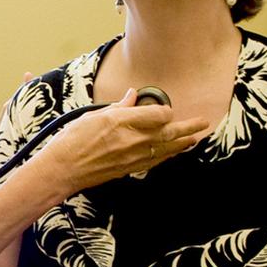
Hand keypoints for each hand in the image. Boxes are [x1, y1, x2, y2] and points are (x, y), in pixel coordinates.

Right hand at [31, 88, 207, 196]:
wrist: (64, 168)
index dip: (165, 110)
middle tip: (202, 122)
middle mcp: (133, 139)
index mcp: (123, 121)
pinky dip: (168, 155)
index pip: (159, 114)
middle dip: (188, 127)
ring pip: (167, 149)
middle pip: (170, 132)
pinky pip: (156, 161)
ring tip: (195, 137)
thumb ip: (118, 107)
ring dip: (183, 142)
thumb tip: (131, 96)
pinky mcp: (130, 169)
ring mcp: (133, 157)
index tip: (164, 108)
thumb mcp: (94, 115)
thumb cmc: (73, 140)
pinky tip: (174, 152)